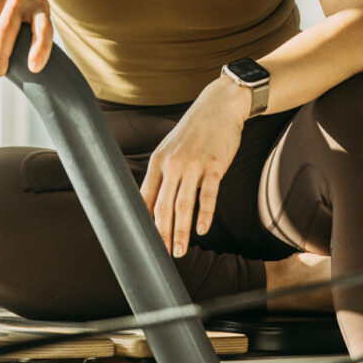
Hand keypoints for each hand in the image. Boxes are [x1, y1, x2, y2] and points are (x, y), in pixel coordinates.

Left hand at [140, 78, 248, 257]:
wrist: (219, 107)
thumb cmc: (194, 132)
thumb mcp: (170, 149)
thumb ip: (162, 174)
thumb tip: (153, 204)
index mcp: (157, 162)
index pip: (145, 199)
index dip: (143, 224)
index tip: (144, 243)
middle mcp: (172, 164)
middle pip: (162, 206)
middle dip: (162, 235)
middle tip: (162, 256)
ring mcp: (194, 165)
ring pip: (183, 204)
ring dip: (181, 231)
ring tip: (180, 251)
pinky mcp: (215, 165)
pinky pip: (208, 195)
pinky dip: (204, 214)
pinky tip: (202, 230)